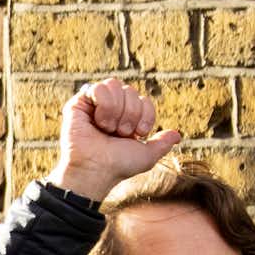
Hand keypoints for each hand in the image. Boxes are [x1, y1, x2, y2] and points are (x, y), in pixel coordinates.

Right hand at [51, 77, 183, 202]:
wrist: (97, 169)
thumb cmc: (118, 165)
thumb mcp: (147, 155)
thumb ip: (163, 143)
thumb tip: (177, 135)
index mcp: (125, 119)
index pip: (143, 99)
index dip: (145, 114)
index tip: (137, 134)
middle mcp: (110, 110)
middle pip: (130, 90)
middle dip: (130, 113)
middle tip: (120, 133)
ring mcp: (93, 106)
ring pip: (115, 85)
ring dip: (117, 110)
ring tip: (108, 128)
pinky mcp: (78, 104)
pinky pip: (98, 87)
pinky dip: (104, 105)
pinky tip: (98, 121)